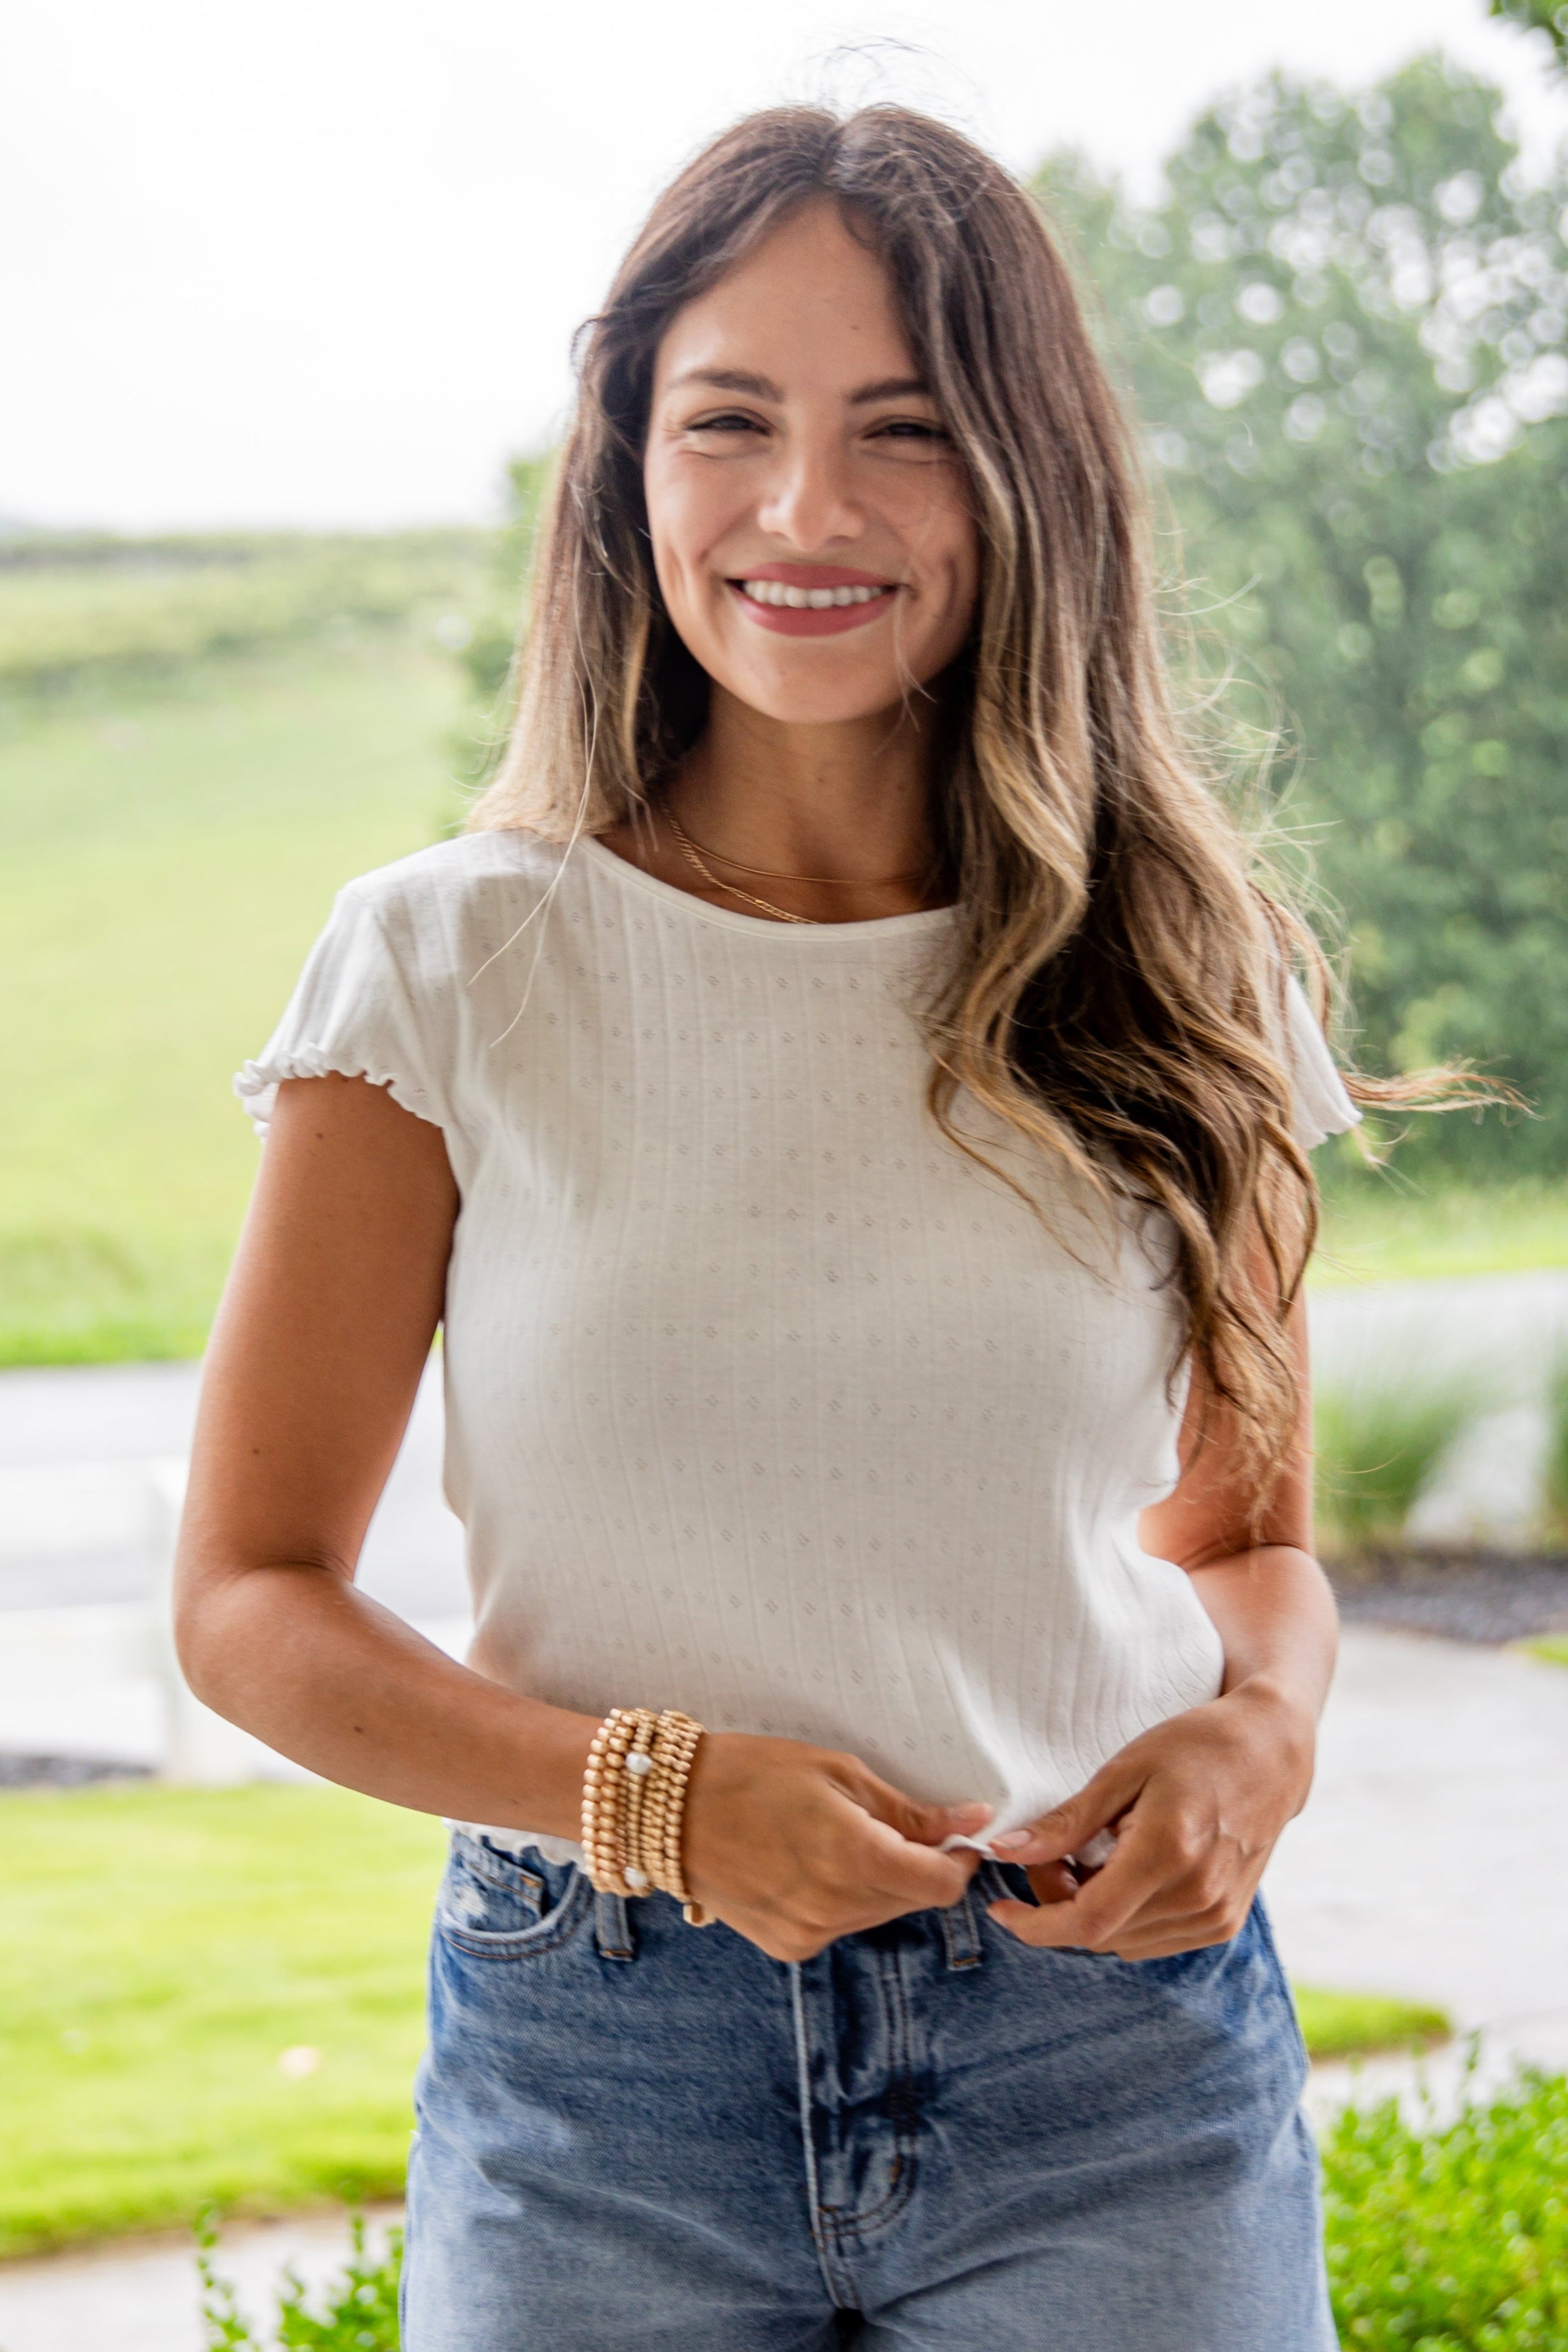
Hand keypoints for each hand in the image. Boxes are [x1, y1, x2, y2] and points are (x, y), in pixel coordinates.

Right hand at [681, 1732, 989, 1961]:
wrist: (670, 1811)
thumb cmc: (753, 1774)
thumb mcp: (838, 1773)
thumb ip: (908, 1811)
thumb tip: (970, 1822)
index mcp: (853, 1859)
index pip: (941, 1886)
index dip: (959, 1859)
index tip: (957, 1832)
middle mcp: (834, 1909)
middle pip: (913, 1900)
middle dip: (920, 1864)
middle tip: (895, 1823)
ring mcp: (808, 1934)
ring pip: (879, 1914)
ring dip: (883, 1881)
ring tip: (844, 1837)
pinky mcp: (787, 1946)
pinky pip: (842, 1925)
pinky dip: (845, 1897)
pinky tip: (814, 1862)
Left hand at [986, 1678, 1315, 1960]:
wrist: (1270, 1753)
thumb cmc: (1194, 1747)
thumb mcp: (1123, 1770)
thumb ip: (1067, 1821)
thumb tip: (1006, 1852)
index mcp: (1169, 1853)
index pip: (1087, 1922)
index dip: (1036, 1925)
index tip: (1000, 1909)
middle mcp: (1197, 1896)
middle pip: (1101, 1935)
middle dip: (1059, 1906)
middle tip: (1051, 1856)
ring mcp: (1216, 1915)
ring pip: (1125, 1943)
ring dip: (1093, 1914)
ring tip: (1090, 1858)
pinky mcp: (1225, 1922)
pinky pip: (1154, 1940)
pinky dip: (1125, 1917)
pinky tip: (1123, 1873)